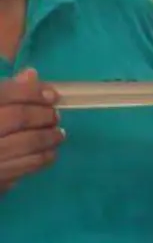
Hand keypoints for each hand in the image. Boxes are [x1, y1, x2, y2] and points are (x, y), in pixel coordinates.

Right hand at [0, 70, 61, 191]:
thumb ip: (3, 92)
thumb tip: (31, 75)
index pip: (4, 94)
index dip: (31, 92)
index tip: (51, 94)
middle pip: (17, 117)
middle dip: (43, 115)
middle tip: (55, 115)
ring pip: (25, 144)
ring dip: (48, 137)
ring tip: (57, 133)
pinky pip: (23, 167)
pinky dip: (42, 158)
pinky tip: (48, 152)